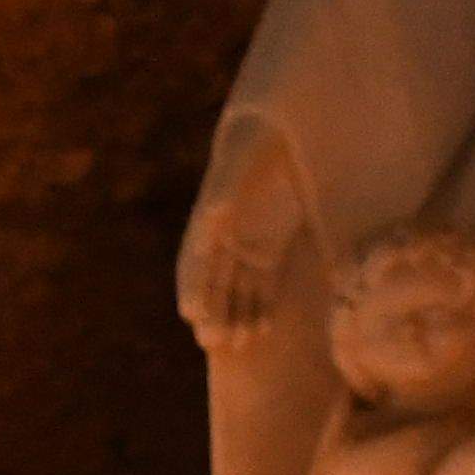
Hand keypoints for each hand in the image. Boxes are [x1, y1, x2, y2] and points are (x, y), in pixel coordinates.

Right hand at [175, 136, 309, 351]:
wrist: (283, 131)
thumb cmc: (257, 137)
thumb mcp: (241, 154)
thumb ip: (226, 184)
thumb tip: (214, 215)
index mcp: (209, 217)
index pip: (193, 260)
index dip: (191, 286)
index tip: (191, 313)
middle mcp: (221, 237)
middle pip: (212, 282)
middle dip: (212, 312)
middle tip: (213, 342)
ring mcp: (244, 245)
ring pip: (235, 289)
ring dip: (234, 316)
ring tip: (238, 344)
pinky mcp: (268, 249)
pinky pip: (261, 285)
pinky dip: (259, 307)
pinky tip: (262, 331)